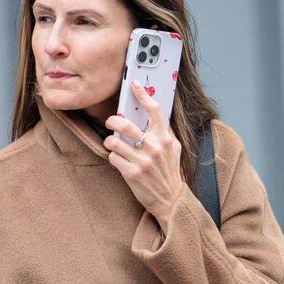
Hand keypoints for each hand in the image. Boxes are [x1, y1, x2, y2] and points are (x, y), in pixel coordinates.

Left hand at [103, 79, 183, 226]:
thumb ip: (165, 133)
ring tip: (112, 144)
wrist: (171, 200)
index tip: (133, 84)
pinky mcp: (132, 174)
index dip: (143, 94)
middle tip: (110, 122)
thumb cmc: (169, 172)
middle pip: (125, 125)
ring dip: (109, 142)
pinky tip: (118, 160)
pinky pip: (113, 159)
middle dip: (112, 121)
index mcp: (165, 138)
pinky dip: (113, 158)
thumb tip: (155, 115)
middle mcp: (154, 148)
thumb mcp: (174, 149)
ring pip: (114, 142)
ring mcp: (142, 161)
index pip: (155, 110)